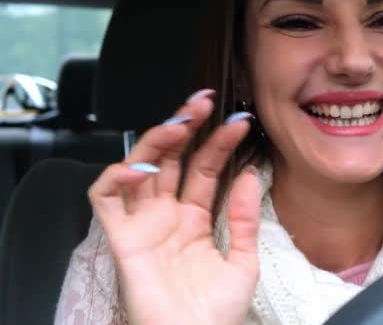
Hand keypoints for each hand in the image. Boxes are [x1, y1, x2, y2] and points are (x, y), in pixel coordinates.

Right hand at [88, 90, 260, 324]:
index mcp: (195, 219)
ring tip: (180, 125)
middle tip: (204, 104)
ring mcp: (143, 224)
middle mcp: (167, 216)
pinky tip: (143, 166)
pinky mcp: (121, 239)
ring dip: (156, 142)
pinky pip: (105, 199)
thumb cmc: (217, 312)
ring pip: (139, 168)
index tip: (240, 122)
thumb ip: (244, 217)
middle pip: (171, 160)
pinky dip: (117, 176)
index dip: (220, 143)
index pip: (205, 169)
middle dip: (186, 128)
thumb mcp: (242, 260)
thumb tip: (250, 173)